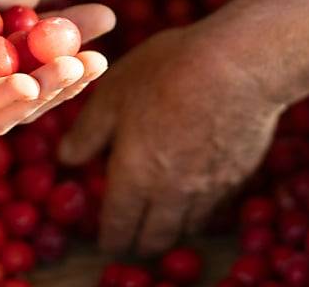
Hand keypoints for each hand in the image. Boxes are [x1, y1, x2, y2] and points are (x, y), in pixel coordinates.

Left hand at [57, 26, 284, 254]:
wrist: (240, 65)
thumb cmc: (167, 71)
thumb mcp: (113, 93)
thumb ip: (88, 131)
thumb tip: (67, 157)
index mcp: (135, 176)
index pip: (119, 227)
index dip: (111, 239)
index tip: (107, 242)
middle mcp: (172, 193)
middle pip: (155, 238)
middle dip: (140, 243)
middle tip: (133, 239)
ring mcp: (209, 187)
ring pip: (187, 227)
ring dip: (171, 229)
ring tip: (162, 221)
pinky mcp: (238, 175)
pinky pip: (214, 207)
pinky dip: (199, 210)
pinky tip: (196, 194)